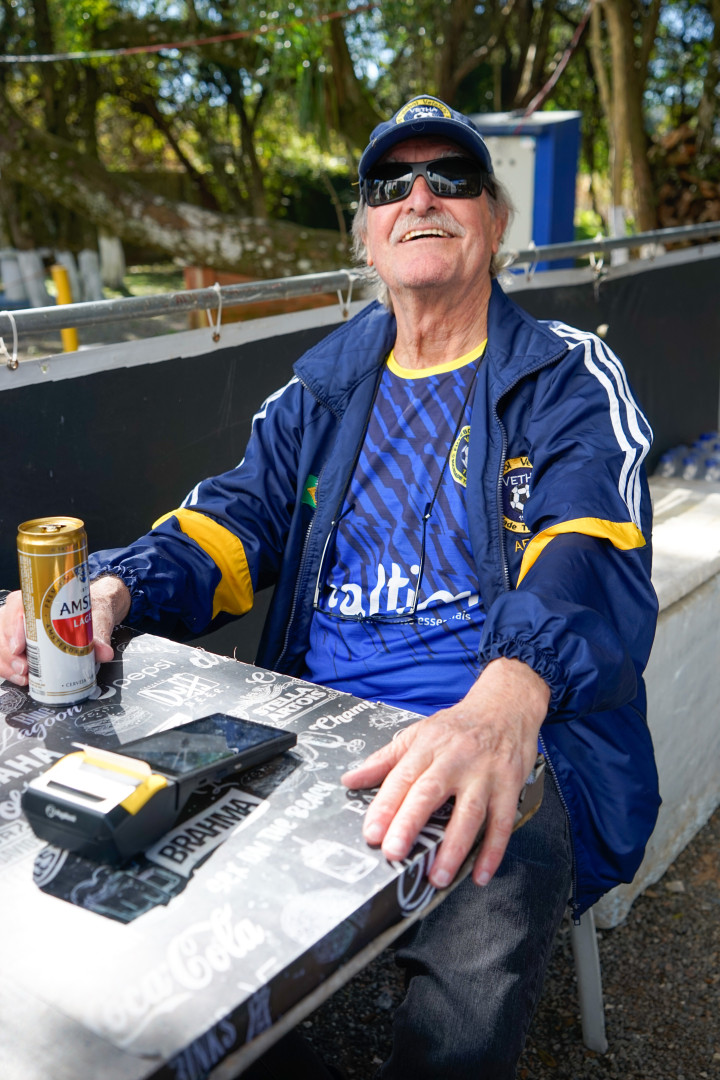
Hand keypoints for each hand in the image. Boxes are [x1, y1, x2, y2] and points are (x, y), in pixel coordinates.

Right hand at [0, 577, 130, 684]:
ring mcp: (17, 626)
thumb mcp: (95, 618)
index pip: (16, 605)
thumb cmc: (87, 609)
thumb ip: (98, 635)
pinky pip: (4, 654)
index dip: (12, 625)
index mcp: (39, 597)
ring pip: (1, 642)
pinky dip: (8, 668)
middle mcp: (23, 610)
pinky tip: (22, 679)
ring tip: (25, 677)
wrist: (91, 611)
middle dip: (9, 652)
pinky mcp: (18, 641)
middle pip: (3, 627)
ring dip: (7, 663)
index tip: (18, 646)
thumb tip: (104, 653)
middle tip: (25, 669)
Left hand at [341, 657, 549, 889]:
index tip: (371, 832)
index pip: (401, 778)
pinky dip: (492, 851)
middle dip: (410, 823)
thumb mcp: (418, 733)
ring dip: (453, 847)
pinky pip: (502, 822)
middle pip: (430, 793)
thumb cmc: (459, 725)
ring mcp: (485, 774)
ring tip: (437, 876)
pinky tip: (480, 875)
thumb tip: (350, 780)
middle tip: (394, 852)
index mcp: (428, 747)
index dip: (385, 806)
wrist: (506, 705)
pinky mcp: (510, 786)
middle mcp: (456, 760)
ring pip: (469, 813)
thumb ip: (384, 760)